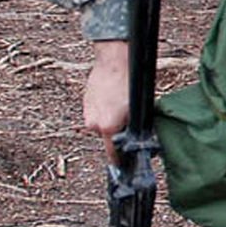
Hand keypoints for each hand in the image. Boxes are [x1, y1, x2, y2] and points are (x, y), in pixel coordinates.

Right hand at [83, 40, 129, 161]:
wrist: (114, 62)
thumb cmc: (130, 84)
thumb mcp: (140, 110)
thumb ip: (136, 128)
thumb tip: (139, 139)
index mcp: (108, 127)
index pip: (112, 153)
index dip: (120, 159)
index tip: (123, 164)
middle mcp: (94, 124)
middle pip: (108, 137)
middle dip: (118, 133)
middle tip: (128, 120)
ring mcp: (88, 114)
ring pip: (102, 125)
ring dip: (111, 120)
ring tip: (121, 105)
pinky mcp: (85, 104)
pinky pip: (97, 114)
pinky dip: (104, 111)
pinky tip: (113, 100)